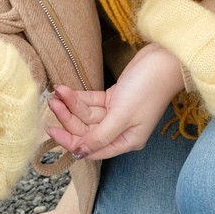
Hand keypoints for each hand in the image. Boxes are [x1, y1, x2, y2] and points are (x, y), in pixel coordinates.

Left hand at [45, 43, 184, 160]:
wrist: (163, 60)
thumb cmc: (148, 89)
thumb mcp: (122, 116)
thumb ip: (99, 136)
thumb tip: (79, 153)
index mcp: (126, 141)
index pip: (92, 148)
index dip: (70, 141)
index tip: (51, 131)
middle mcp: (120, 130)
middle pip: (87, 130)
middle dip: (68, 118)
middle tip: (52, 103)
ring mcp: (116, 114)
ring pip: (87, 114)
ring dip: (71, 104)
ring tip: (56, 92)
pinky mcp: (114, 98)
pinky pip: (91, 102)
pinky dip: (79, 97)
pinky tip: (65, 90)